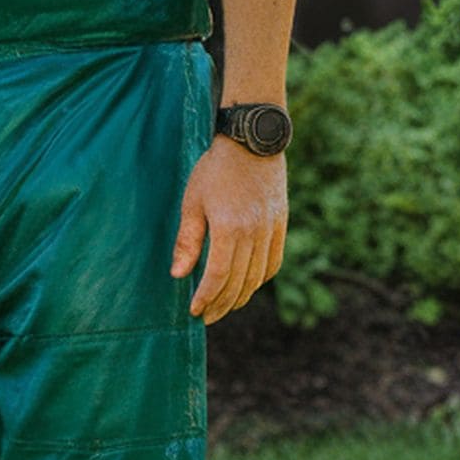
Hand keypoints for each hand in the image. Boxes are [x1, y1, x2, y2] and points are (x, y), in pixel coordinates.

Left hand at [168, 138, 287, 323]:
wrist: (252, 143)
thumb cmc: (215, 170)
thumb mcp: (192, 202)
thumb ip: (187, 240)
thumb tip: (178, 275)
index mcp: (230, 228)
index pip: (219, 276)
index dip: (206, 297)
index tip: (194, 311)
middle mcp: (255, 234)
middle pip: (239, 282)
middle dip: (221, 304)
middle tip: (206, 316)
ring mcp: (272, 231)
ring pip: (258, 277)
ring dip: (241, 296)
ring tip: (223, 306)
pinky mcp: (281, 226)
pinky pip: (273, 263)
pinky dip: (260, 280)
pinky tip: (247, 286)